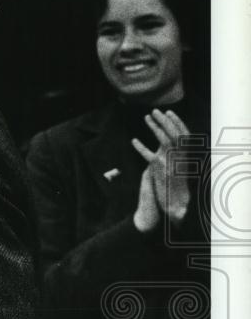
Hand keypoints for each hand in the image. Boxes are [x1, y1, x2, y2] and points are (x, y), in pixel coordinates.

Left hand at [132, 108, 191, 229]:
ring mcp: (168, 163)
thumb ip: (171, 155)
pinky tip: (133, 141)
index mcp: (185, 157)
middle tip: (156, 111)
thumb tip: (165, 143)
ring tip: (147, 117)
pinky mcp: (158, 170)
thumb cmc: (173, 188)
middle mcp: (179, 158)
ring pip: (164, 140)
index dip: (178, 123)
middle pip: (175, 134)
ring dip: (155, 127)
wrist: (172, 207)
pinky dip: (141, 147)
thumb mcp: (174, 168)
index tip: (169, 113)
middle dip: (166, 120)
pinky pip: (148, 155)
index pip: (184, 135)